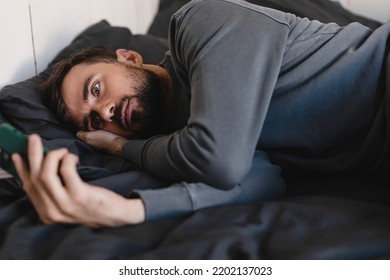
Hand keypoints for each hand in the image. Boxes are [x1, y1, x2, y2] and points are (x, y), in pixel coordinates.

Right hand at [12, 134, 144, 226]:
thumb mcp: (68, 202)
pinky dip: (68, 159)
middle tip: (34, 138)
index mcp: (47, 213)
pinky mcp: (79, 196)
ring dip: (52, 156)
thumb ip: (53, 190)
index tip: (18, 154)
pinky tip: (74, 158)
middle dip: (33, 154)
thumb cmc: (93, 205)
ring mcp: (65, 205)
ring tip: (63, 150)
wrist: (116, 216)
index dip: (22, 169)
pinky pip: (66, 171)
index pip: (28, 188)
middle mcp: (52, 212)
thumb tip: (41, 164)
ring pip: (46, 174)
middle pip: (35, 178)